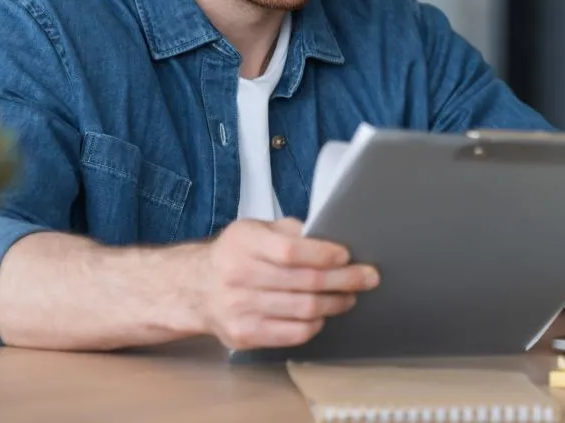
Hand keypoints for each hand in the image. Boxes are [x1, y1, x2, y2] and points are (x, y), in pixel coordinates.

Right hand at [198, 217, 378, 349]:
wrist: (196, 288)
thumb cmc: (236, 255)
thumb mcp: (255, 229)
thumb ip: (289, 230)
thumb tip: (328, 236)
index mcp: (244, 243)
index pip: (291, 250)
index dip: (324, 254)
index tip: (346, 255)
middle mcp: (238, 276)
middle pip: (305, 282)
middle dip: (344, 279)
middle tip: (367, 277)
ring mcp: (240, 308)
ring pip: (304, 309)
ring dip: (335, 303)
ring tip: (349, 296)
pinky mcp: (244, 334)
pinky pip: (292, 333)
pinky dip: (315, 324)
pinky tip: (322, 314)